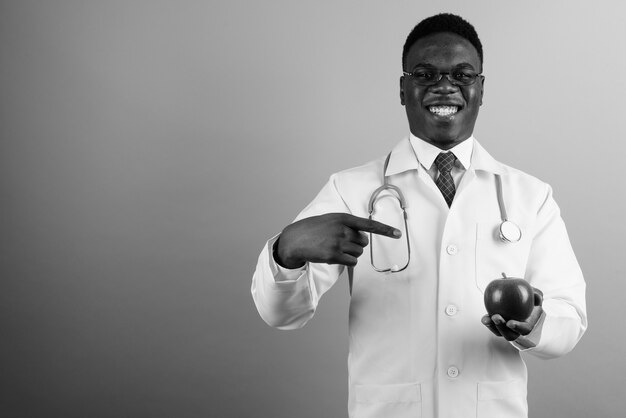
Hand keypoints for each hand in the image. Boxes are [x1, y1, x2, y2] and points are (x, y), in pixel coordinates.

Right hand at [274, 213, 400, 268]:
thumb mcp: (330, 219)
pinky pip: (352, 262)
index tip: (398, 234)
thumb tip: (363, 238)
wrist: (295, 239)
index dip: (385, 230)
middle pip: (364, 242)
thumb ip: (346, 225)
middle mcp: (342, 229)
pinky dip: (347, 261)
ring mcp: (338, 242)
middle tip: (341, 243)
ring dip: (350, 254)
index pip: (369, 224)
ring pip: (358, 253)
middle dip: (356, 244)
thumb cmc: (313, 229)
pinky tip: (335, 256)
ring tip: (335, 249)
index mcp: (343, 218)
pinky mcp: (334, 255)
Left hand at [481, 287, 543, 340]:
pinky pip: (493, 326)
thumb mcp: (536, 295)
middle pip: (510, 335)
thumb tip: (536, 296)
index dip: (518, 327)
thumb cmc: (530, 298)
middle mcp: (518, 330)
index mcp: (529, 324)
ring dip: (492, 327)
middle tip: (496, 318)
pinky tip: (484, 318)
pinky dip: (488, 322)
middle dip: (502, 328)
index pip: (525, 329)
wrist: (521, 300)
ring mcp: (507, 329)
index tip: (510, 323)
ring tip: (486, 319)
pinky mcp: (498, 325)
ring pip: (499, 332)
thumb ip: (537, 295)